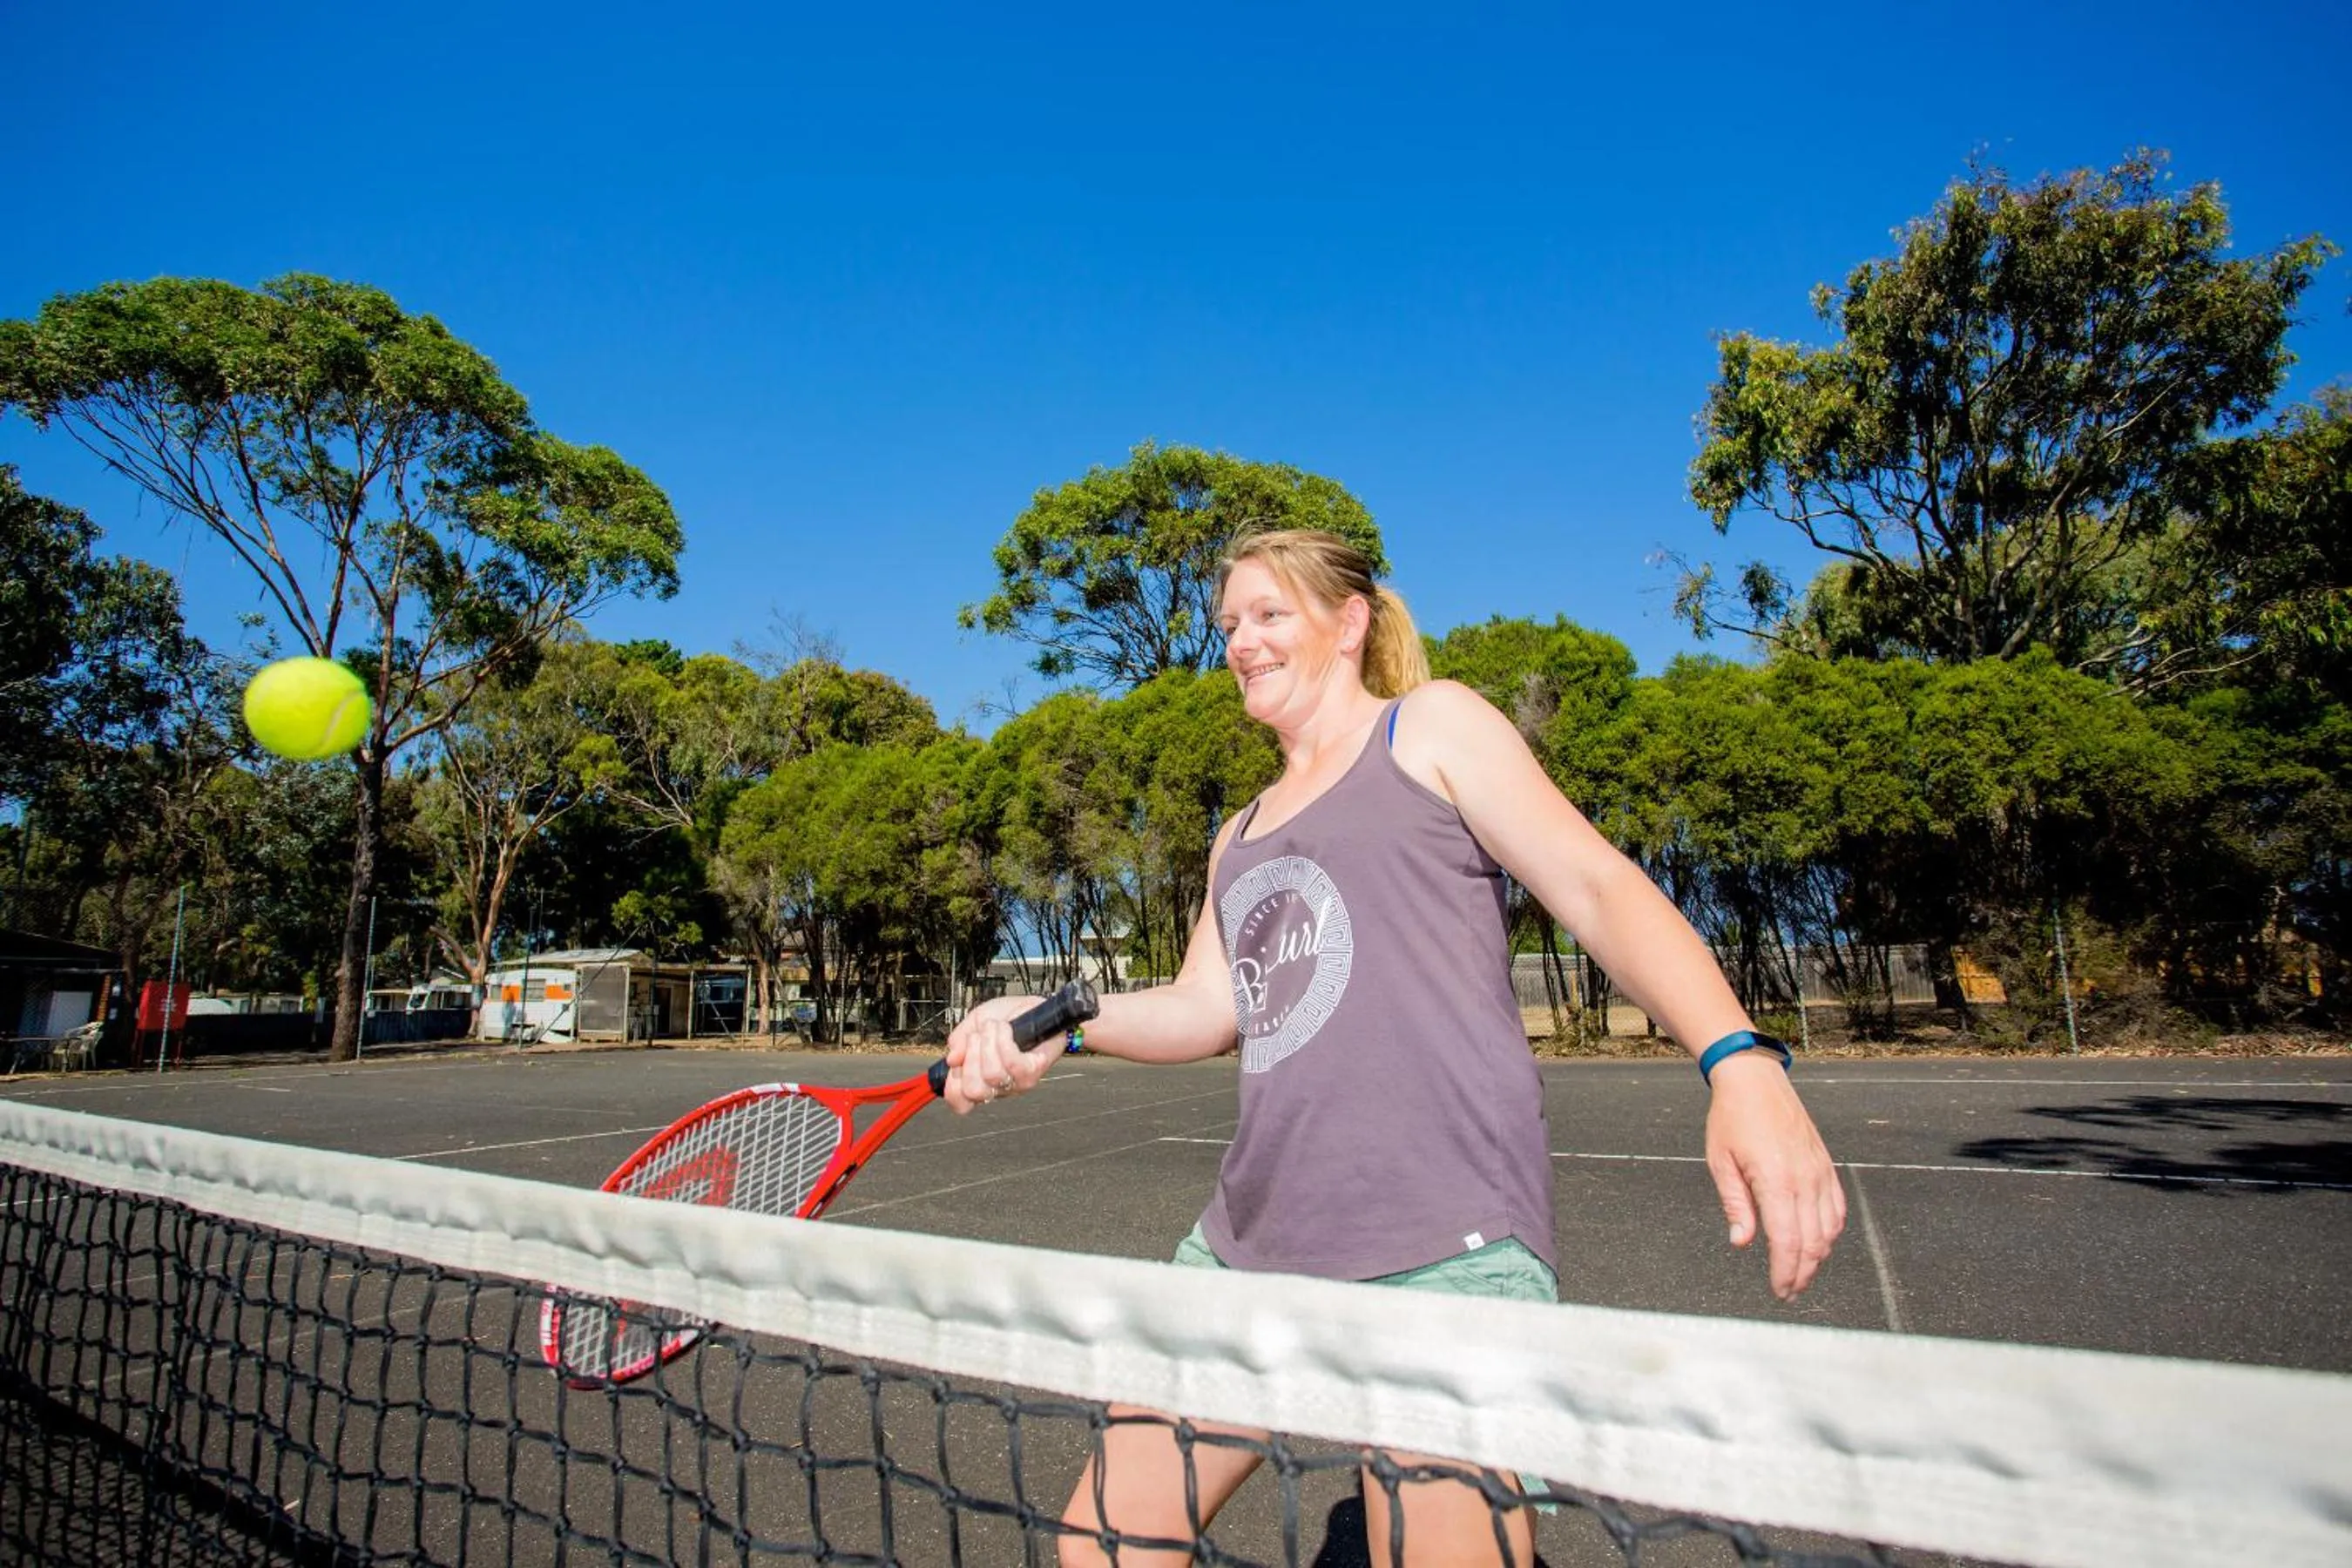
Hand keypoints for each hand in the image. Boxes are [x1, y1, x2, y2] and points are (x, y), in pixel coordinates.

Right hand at [941, 994, 1063, 1113]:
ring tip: (994, 1028)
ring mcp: (1016, 1082)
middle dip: (970, 1056)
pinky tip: (1005, 1029)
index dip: (952, 1087)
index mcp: (979, 1080)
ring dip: (988, 1042)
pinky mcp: (1033, 1071)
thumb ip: (958, 1041)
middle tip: (976, 1038)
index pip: (960, 1103)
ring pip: (992, 1074)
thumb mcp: (973, 1023)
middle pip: (974, 1090)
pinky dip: (1003, 1040)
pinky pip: (1011, 1062)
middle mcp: (997, 1087)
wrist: (1034, 1007)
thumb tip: (952, 1060)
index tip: (954, 1064)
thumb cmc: (1006, 1018)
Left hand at [1703, 1054, 1845, 1299]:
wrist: (1755, 1080)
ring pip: (1829, 1229)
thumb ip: (1736, 1205)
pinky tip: (1820, 1243)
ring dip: (1818, 1257)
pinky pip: (1837, 1208)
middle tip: (1789, 1291)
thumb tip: (1742, 1243)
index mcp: (1776, 1181)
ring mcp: (1819, 1172)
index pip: (1787, 1241)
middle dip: (1802, 1273)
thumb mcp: (1720, 1162)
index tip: (1779, 1290)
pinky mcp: (1826, 1164)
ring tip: (1802, 1273)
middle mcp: (1804, 1179)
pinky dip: (1831, 1231)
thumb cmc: (1732, 1118)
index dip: (1785, 1272)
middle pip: (1813, 1242)